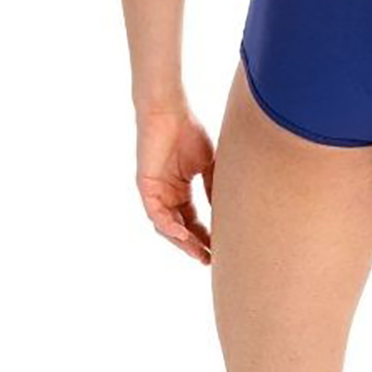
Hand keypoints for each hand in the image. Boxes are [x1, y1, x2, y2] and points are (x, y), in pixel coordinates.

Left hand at [135, 105, 214, 263]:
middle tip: (210, 260)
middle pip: (181, 229)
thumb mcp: (208, 164)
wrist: (169, 112)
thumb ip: (213, 186)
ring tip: (199, 253)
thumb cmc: (188, 131)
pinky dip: (169, 226)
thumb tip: (225, 210)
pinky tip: (183, 235)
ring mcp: (155, 193)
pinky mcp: (146, 188)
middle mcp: (166, 195)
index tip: (220, 249)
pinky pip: (156, 214)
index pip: (193, 220)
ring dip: (183, 242)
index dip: (206, 235)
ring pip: (168, 227)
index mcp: (180, 190)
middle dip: (195, 245)